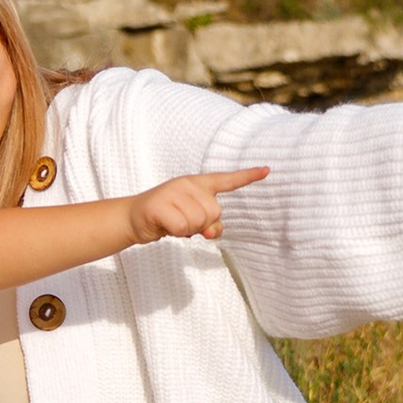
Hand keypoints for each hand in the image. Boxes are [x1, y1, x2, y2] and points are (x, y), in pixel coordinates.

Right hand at [130, 166, 268, 244]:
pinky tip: (164, 225)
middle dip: (200, 225)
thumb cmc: (168, 218)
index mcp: (199, 184)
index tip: (267, 170)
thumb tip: (212, 232)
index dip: (248, 176)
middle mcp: (189, 184)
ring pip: (198, 222)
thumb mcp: (193, 221)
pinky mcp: (161, 204)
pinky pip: (182, 227)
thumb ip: (211, 225)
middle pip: (213, 213)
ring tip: (172, 222)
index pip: (227, 180)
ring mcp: (174, 192)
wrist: (134, 219)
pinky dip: (175, 232)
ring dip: (186, 230)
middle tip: (182, 220)